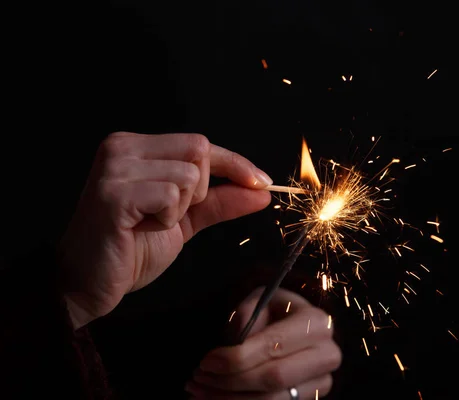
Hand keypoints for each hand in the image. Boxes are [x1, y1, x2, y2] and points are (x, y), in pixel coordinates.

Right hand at [58, 132, 271, 328]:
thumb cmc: (131, 248)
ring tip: (149, 223)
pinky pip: (169, 196)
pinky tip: (140, 229)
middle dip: (199, 190)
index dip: (236, 164)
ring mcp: (114, 168)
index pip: (200, 144)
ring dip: (180, 209)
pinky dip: (166, 219)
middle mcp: (121, 148)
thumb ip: (220, 201)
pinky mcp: (113, 194)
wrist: (89, 283)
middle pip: (199, 149)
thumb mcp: (184, 220)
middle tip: (169, 214)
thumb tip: (261, 191)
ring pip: (187, 175)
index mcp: (136, 147)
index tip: (263, 183)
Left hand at [186, 287, 341, 398]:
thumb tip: (236, 344)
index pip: (273, 346)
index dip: (236, 358)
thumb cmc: (275, 310)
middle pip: (273, 379)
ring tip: (198, 391)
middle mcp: (327, 355)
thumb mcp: (260, 300)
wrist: (297, 325)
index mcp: (317, 323)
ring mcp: (322, 382)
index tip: (206, 361)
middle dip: (229, 383)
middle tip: (198, 378)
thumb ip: (248, 315)